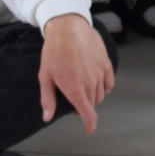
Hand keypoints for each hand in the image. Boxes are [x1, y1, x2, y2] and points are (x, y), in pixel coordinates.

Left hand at [38, 12, 115, 129]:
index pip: (88, 114)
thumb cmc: (53, 50)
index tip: (89, 129)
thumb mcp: (45, 76)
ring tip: (82, 86)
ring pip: (101, 94)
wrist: (67, 26)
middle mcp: (90, 83)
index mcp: (74, 89)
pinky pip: (109, 83)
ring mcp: (100, 73)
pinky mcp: (106, 63)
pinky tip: (96, 82)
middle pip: (92, 104)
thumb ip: (48, 99)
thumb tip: (48, 117)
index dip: (90, 125)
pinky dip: (104, 87)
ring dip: (93, 96)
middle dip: (84, 105)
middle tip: (73, 96)